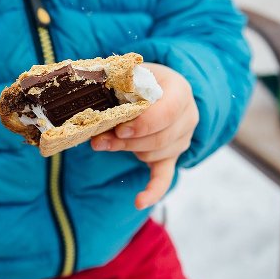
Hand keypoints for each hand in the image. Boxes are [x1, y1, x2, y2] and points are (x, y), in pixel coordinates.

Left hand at [91, 63, 198, 209]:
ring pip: (154, 155)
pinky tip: (139, 201)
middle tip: (101, 138)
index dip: (143, 123)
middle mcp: (187, 116)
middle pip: (159, 138)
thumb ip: (112, 89)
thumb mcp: (127, 76)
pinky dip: (152, 191)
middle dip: (127, 141)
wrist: (154, 87)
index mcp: (179, 90)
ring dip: (126, 151)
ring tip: (105, 141)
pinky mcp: (171, 156)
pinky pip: (164, 178)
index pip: (168, 112)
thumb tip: (91, 117)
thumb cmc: (136, 79)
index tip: (119, 129)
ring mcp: (182, 139)